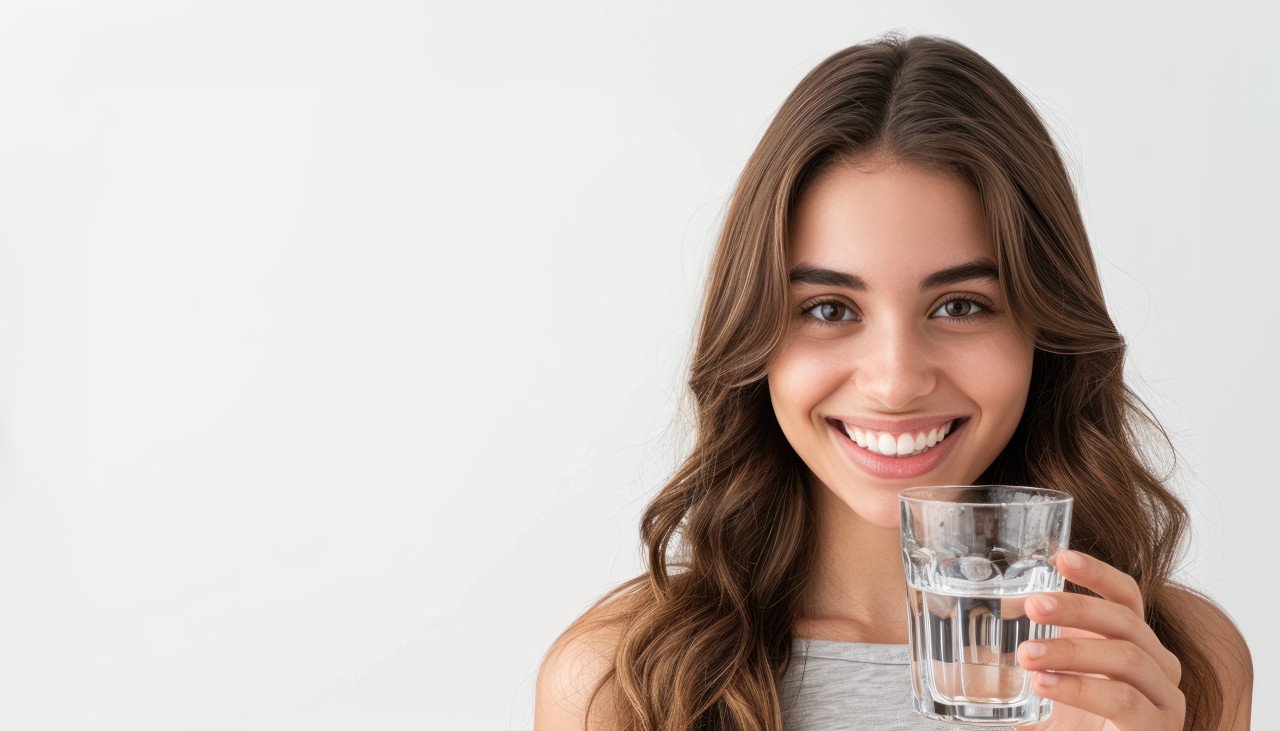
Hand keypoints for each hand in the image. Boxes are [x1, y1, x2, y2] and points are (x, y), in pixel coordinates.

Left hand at [1015, 549, 1185, 729]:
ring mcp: (1165, 698)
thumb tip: (989, 617)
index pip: (1127, 597)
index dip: (1097, 574)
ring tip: (1027, 654)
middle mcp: (1159, 666)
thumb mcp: (1059, 678)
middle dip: (1077, 608)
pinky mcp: (1158, 727)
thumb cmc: (1082, 724)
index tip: (1060, 558)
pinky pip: (1122, 699)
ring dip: (1070, 651)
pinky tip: (1044, 684)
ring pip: (1126, 658)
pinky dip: (1081, 688)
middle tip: (1032, 606)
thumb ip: (1040, 650)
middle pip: (1125, 621)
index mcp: (1136, 644)